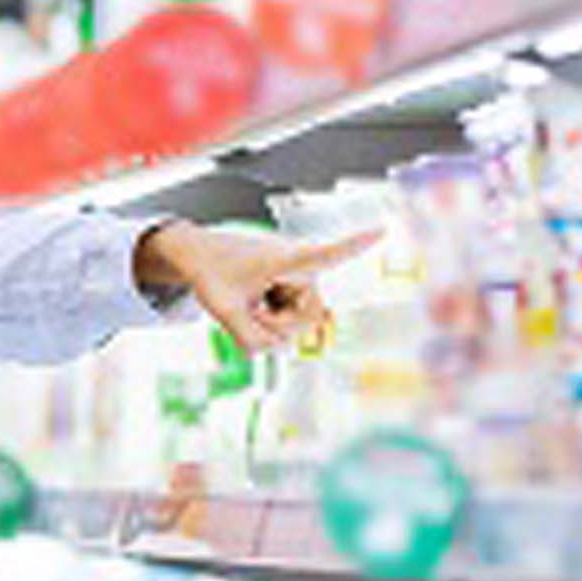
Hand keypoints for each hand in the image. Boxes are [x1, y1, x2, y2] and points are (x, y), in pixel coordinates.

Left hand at [133, 221, 379, 353]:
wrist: (199, 256)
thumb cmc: (211, 272)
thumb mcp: (222, 311)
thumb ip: (249, 339)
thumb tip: (275, 351)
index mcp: (288, 259)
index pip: (328, 254)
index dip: (356, 244)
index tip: (382, 229)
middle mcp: (302, 268)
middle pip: (309, 318)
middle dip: (278, 325)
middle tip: (249, 312)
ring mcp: (299, 281)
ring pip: (298, 324)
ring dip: (271, 324)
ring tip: (250, 304)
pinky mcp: (293, 291)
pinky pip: (289, 322)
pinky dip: (269, 322)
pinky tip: (256, 306)